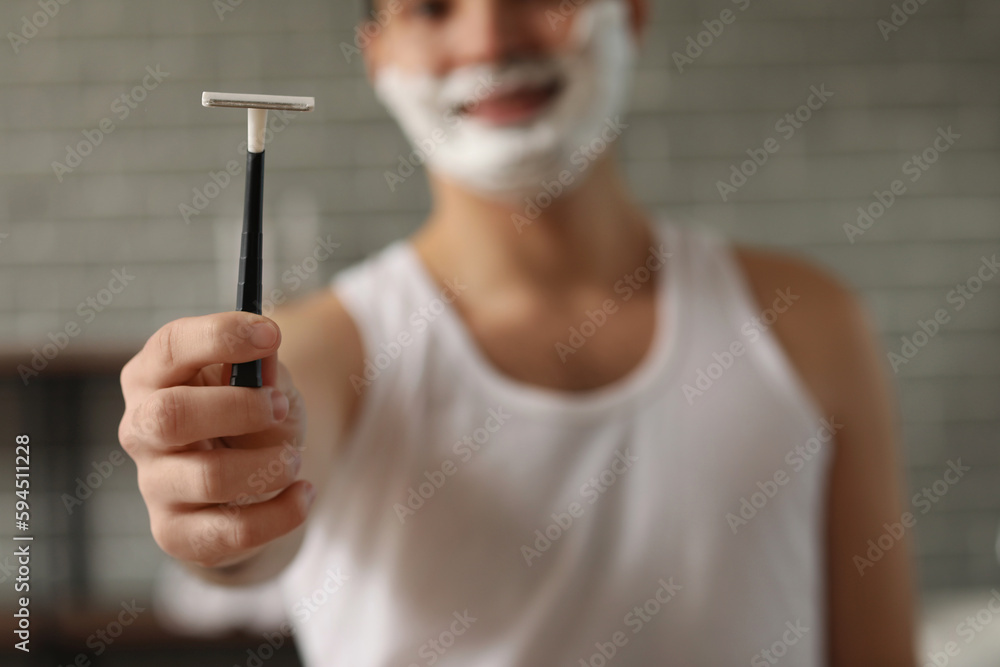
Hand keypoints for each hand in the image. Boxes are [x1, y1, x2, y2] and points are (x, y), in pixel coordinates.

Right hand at [118, 312, 313, 569]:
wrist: (253, 481)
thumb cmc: (251, 417)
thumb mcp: (264, 381)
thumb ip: (262, 368)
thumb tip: (264, 347)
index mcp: (154, 375)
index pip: (172, 346)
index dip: (221, 336)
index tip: (271, 334)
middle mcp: (142, 428)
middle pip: (169, 416)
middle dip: (238, 408)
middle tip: (279, 408)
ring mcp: (154, 484)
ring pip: (208, 477)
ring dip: (269, 466)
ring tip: (293, 458)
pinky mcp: (176, 534)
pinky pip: (229, 532)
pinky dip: (281, 513)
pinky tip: (302, 494)